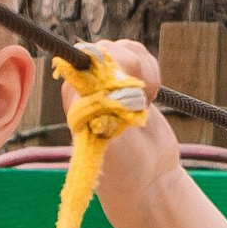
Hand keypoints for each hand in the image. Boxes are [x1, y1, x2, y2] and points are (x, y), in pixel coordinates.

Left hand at [78, 36, 189, 227]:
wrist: (149, 179)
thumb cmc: (122, 167)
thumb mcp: (108, 140)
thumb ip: (103, 105)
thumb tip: (99, 65)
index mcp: (74, 97)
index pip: (82, 58)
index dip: (105, 63)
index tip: (122, 82)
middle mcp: (88, 86)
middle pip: (106, 48)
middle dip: (128, 66)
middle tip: (140, 97)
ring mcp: (110, 82)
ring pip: (125, 49)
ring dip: (143, 70)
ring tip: (146, 100)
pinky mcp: (131, 81)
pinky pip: (140, 55)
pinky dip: (152, 70)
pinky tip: (151, 97)